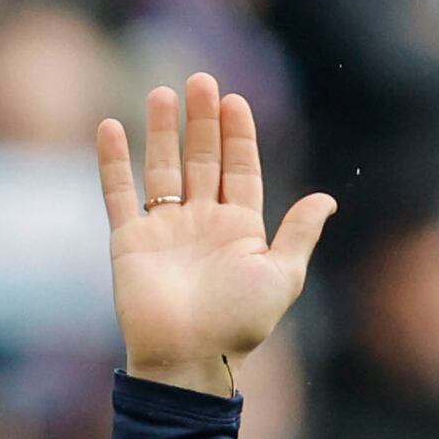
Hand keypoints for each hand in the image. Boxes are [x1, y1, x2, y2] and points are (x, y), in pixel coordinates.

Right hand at [97, 75, 327, 397]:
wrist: (188, 358)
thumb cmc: (239, 323)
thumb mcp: (282, 276)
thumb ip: (299, 234)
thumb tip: (327, 199)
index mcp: (240, 229)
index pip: (239, 170)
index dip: (238, 135)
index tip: (234, 100)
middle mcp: (201, 224)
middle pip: (202, 160)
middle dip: (202, 121)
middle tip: (200, 80)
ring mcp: (164, 230)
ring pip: (162, 168)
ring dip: (161, 131)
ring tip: (163, 93)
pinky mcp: (129, 240)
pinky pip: (119, 193)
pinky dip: (113, 161)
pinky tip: (111, 126)